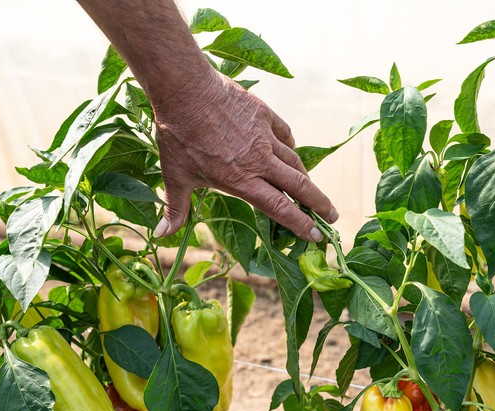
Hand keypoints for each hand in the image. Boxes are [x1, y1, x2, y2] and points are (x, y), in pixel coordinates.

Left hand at [152, 73, 337, 241]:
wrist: (184, 90)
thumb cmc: (177, 136)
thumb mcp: (174, 176)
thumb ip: (176, 208)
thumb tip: (163, 234)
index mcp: (240, 180)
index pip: (279, 207)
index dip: (300, 223)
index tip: (316, 236)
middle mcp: (258, 161)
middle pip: (299, 186)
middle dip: (319, 204)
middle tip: (331, 218)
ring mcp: (264, 136)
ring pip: (294, 160)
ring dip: (306, 178)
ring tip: (312, 190)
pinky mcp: (264, 114)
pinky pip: (285, 135)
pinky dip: (290, 146)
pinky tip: (291, 153)